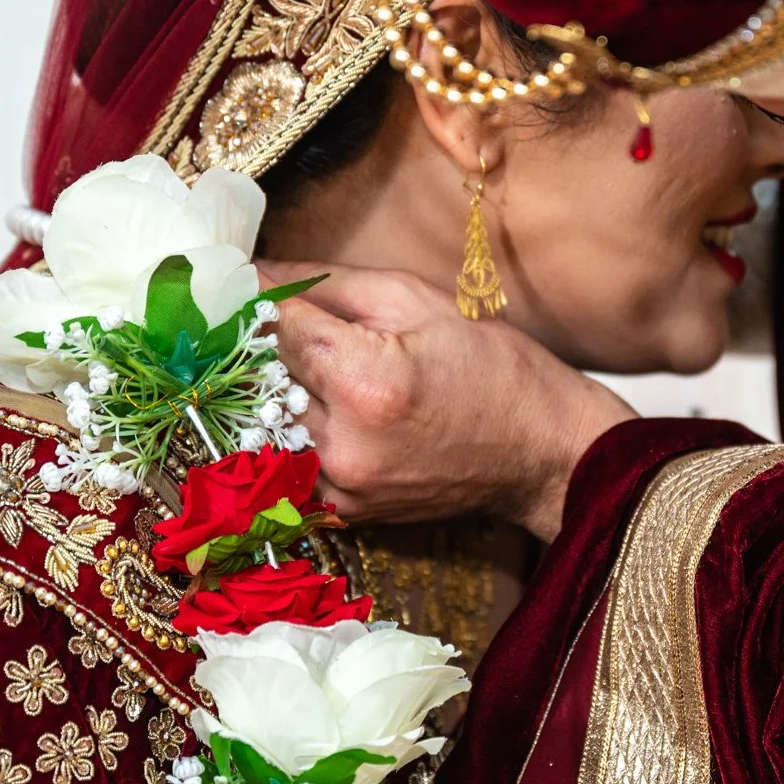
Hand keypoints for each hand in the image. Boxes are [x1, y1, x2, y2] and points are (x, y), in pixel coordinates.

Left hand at [262, 262, 634, 540]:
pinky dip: (295, 429)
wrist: (545, 453)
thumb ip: (328, 284)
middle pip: (263, 376)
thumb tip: (255, 271)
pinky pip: (293, 460)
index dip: (255, 297)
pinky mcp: (347, 511)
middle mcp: (345, 441)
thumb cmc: (493, 366)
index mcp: (366, 380)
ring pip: (270, 421)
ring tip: (299, 361)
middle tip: (261, 314)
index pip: (276, 327)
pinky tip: (320, 406)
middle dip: (261, 341)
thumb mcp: (416, 300)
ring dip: (273, 388)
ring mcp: (344, 485)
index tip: (239, 279)